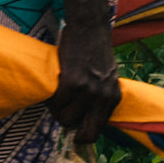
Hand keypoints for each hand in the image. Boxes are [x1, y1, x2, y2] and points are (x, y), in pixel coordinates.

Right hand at [48, 17, 121, 145]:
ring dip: (57, 109)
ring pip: (65, 118)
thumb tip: (83, 120)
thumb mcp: (106, 78)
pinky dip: (50, 98)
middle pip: (84, 133)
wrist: (89, 27)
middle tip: (61, 112)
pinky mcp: (72, 82)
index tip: (74, 132)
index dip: (83, 134)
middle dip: (70, 126)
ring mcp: (89, 91)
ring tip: (57, 94)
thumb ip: (100, 98)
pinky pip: (55, 103)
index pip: (97, 131)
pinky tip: (54, 85)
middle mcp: (103, 97)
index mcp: (114, 98)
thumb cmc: (95, 51)